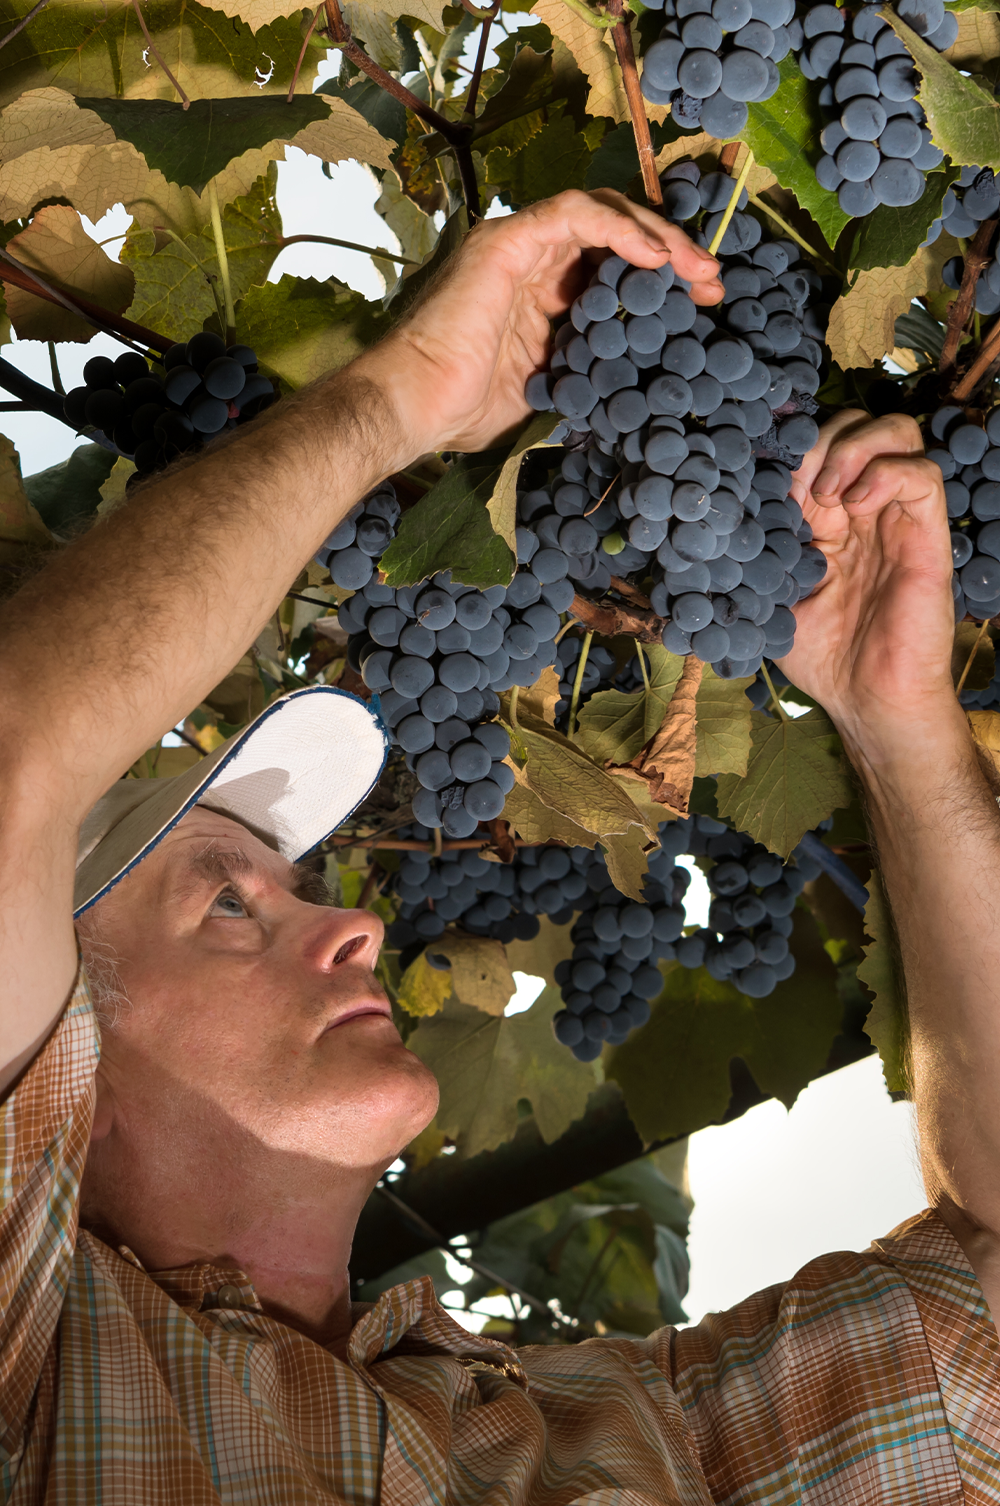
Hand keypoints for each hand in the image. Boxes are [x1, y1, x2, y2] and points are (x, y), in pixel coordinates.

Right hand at [359, 189, 722, 456]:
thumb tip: (631, 392)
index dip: (662, 278)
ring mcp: (518, 245)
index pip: (612, 264)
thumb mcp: (547, 393)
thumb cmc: (465, 412)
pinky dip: (621, 229)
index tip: (702, 304)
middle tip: (711, 284)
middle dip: (672, 253)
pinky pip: (576, 214)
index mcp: (541, 293)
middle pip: (616, 232)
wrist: (416, 408)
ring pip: (603, 213)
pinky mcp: (508, 241)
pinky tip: (655, 258)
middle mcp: (532, 260)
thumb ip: (585, 375)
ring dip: (657, 236)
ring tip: (694, 269)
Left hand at [779, 410, 958, 756]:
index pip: (815, 446)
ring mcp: (896, 518)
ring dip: (856, 444)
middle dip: (821, 437)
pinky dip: (887, 472)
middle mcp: (863, 509)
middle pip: (856, 424)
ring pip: (898, 433)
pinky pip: (922, 475)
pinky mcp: (926, 536)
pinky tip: (856, 504)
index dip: (788, 441)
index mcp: (825, 518)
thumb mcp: (765, 602)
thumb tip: (695, 529)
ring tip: (829, 489)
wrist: (867, 700)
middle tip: (798, 481)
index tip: (759, 465)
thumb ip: (747, 560)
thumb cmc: (822, 659)